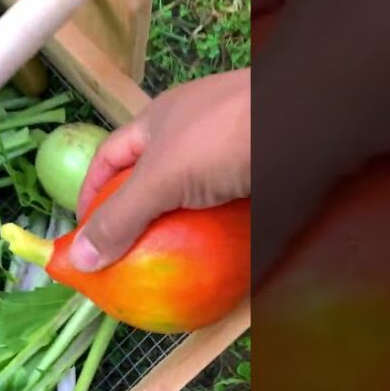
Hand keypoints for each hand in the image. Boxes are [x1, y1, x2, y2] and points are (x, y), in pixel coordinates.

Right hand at [67, 69, 250, 271]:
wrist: (312, 119)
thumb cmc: (225, 136)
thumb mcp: (160, 179)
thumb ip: (120, 217)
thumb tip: (77, 258)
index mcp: (158, 121)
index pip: (109, 159)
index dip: (90, 195)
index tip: (86, 239)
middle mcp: (192, 133)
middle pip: (153, 182)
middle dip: (140, 221)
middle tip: (129, 264)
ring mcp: (232, 153)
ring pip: (196, 199)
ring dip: (183, 233)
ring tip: (170, 271)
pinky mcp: (265, 174)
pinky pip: (235, 210)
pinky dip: (224, 236)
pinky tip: (218, 262)